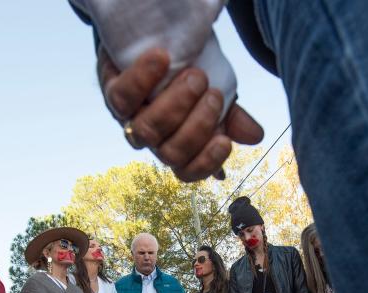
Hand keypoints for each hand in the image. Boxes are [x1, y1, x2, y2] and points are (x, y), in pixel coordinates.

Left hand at [98, 47, 262, 181]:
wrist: (152, 44)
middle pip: (170, 153)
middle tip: (214, 93)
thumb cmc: (186, 77)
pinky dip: (144, 78)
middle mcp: (153, 139)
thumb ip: (232, 115)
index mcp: (178, 145)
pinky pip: (123, 96)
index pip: (188, 172)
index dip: (205, 163)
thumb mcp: (214, 93)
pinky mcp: (112, 94)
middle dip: (197, 126)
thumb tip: (255, 135)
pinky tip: (163, 59)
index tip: (225, 141)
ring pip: (146, 130)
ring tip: (195, 76)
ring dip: (175, 104)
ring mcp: (130, 119)